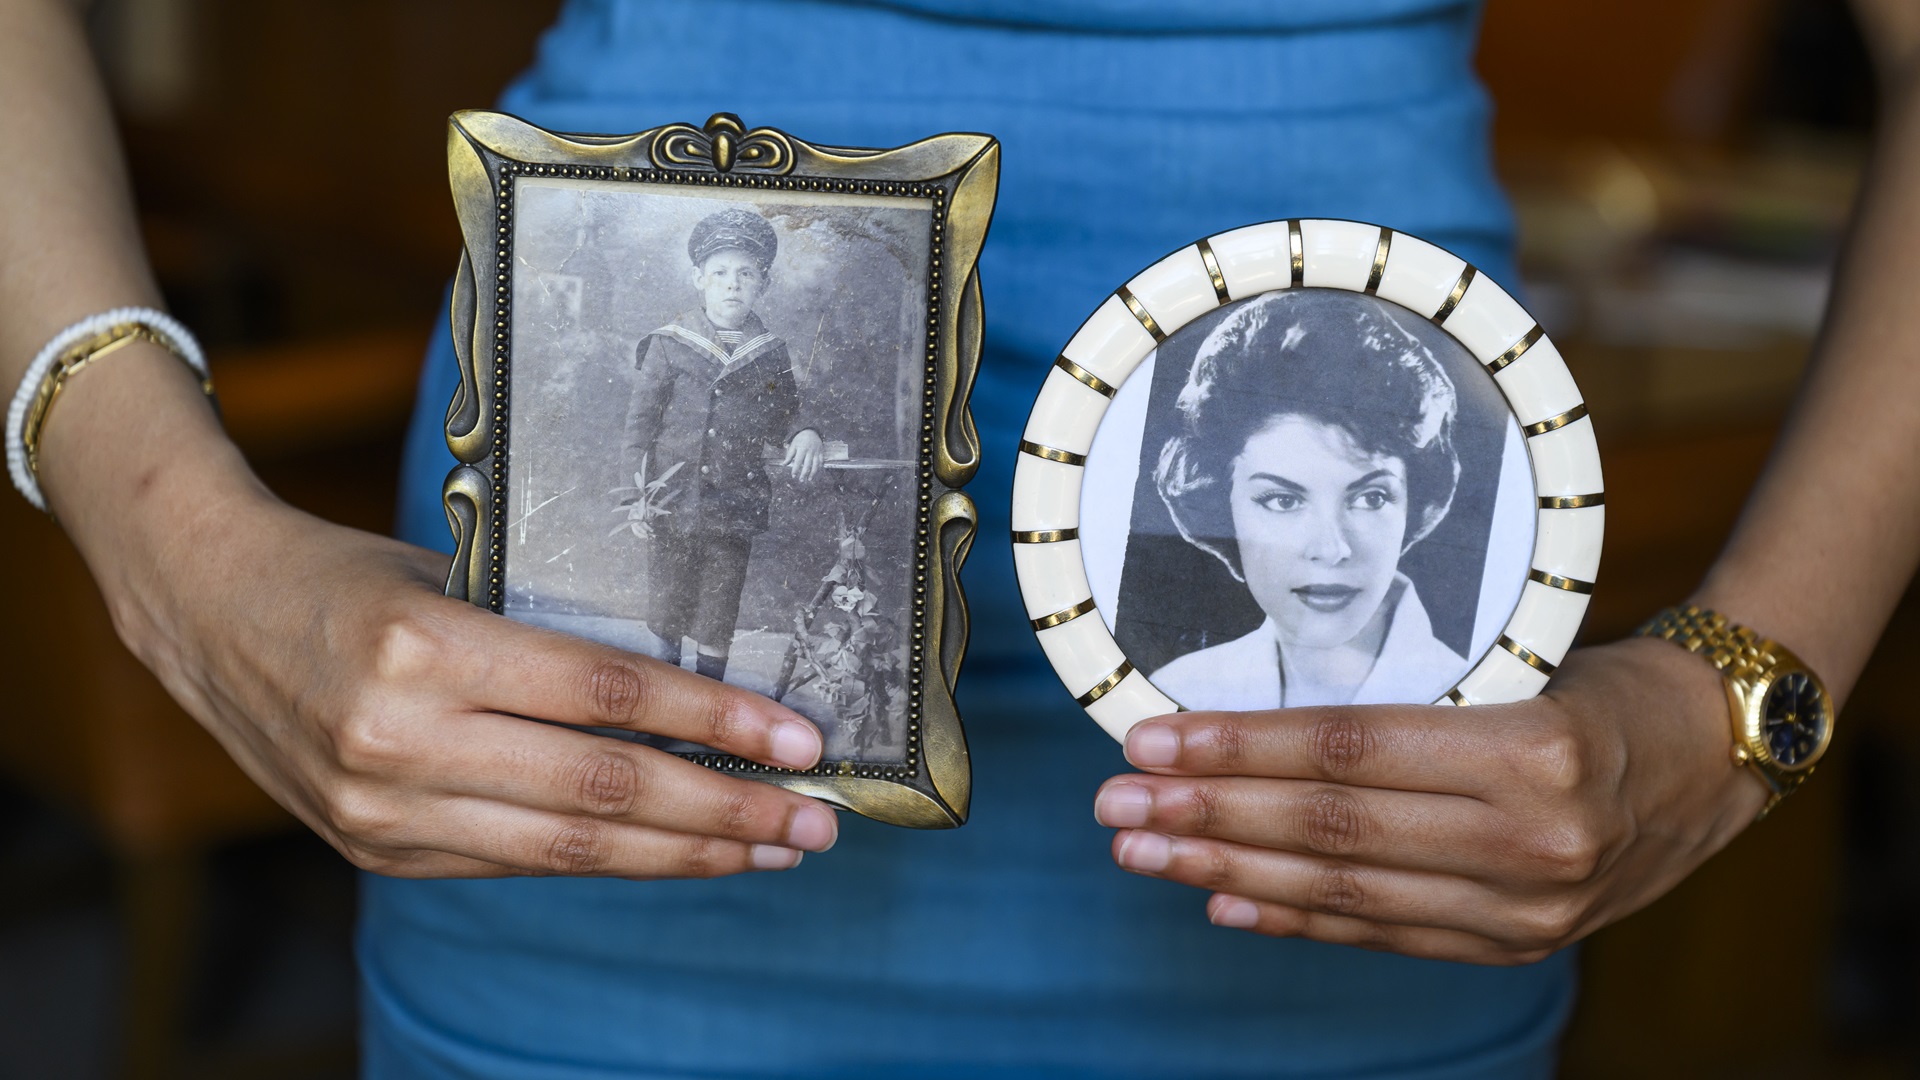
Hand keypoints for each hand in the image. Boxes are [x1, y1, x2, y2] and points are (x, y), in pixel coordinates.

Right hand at [99, 484, 838, 879]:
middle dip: (725, 812)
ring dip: (686, 855)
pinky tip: (678, 852)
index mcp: (425, 648)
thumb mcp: (455, 580)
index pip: (605, 696)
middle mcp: (400, 739)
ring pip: (570, 852)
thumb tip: (690, 687)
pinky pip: (520, 863)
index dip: (713, 720)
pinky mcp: (379, 849)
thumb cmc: (348, 574)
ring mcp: (383, 809)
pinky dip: (611, 862)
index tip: (799, 738)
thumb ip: (552, 642)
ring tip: (770, 848)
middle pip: (602, 795)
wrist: (207, 607)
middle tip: (815, 819)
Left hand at [783, 428, 823, 482]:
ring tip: (809, 479)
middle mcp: (810, 451)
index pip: (798, 461)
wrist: (811, 431)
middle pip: (807, 465)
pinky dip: (820, 467)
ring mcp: (816, 452)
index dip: (795, 469)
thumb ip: (789, 455)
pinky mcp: (821, 452)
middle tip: (801, 480)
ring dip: (812, 473)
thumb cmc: (800, 439)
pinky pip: (821, 461)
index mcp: (802, 449)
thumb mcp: (793, 445)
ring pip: (815, 464)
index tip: (793, 475)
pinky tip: (817, 472)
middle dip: (804, 473)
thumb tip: (783, 464)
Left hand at [1093, 638, 1765, 963]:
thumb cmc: (1605, 684)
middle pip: (1331, 829)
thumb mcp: (1519, 665)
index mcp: (1531, 751)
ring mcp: (1528, 906)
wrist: (1719, 756)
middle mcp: (1532, 841)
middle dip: (1209, 816)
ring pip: (1344, 889)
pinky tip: (1224, 902)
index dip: (1240, 749)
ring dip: (1228, 872)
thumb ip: (1403, 704)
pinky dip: (1295, 919)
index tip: (1151, 740)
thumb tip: (1252, 723)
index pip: (1349, 751)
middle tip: (1117, 802)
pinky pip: (1383, 933)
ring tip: (1144, 851)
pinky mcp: (1518, 942)